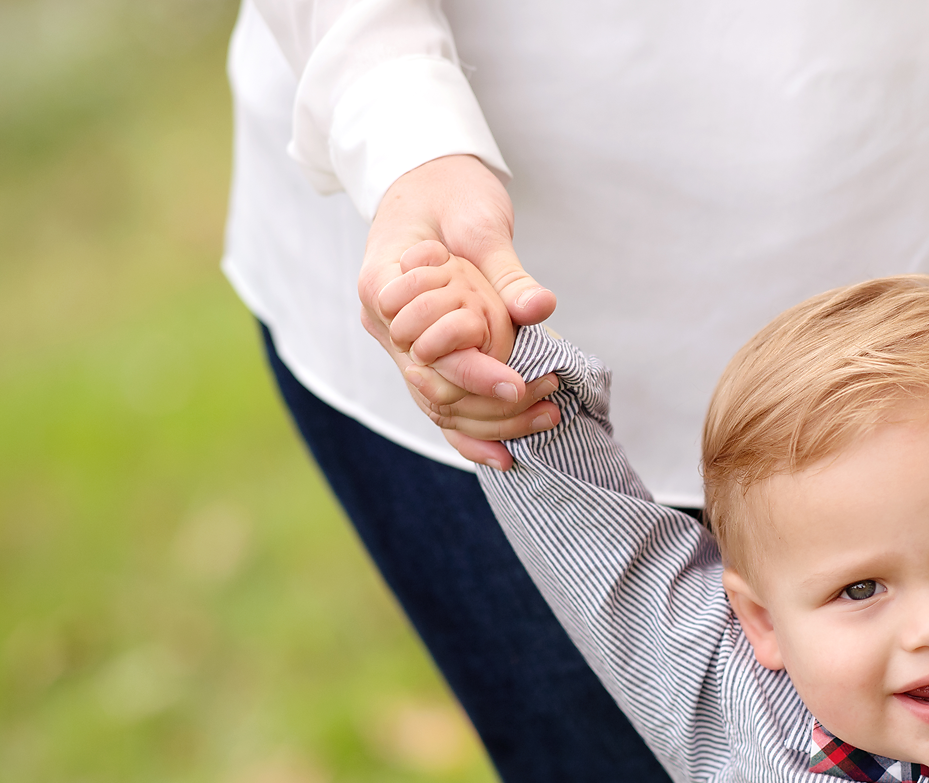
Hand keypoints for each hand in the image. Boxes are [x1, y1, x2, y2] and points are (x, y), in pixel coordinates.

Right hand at [359, 154, 558, 465]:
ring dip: (490, 422)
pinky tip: (504, 457)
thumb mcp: (480, 222)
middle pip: (430, 387)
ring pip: (435, 402)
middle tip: (547, 406)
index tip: (519, 384)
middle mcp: (382, 320)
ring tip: (546, 419)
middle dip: (490, 406)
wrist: (426, 178)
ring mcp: (397, 339)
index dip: (473, 372)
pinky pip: (439, 399)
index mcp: (382, 283)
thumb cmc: (450, 192)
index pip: (424, 348)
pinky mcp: (418, 349)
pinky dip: (469, 431)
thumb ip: (506, 271)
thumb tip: (540, 308)